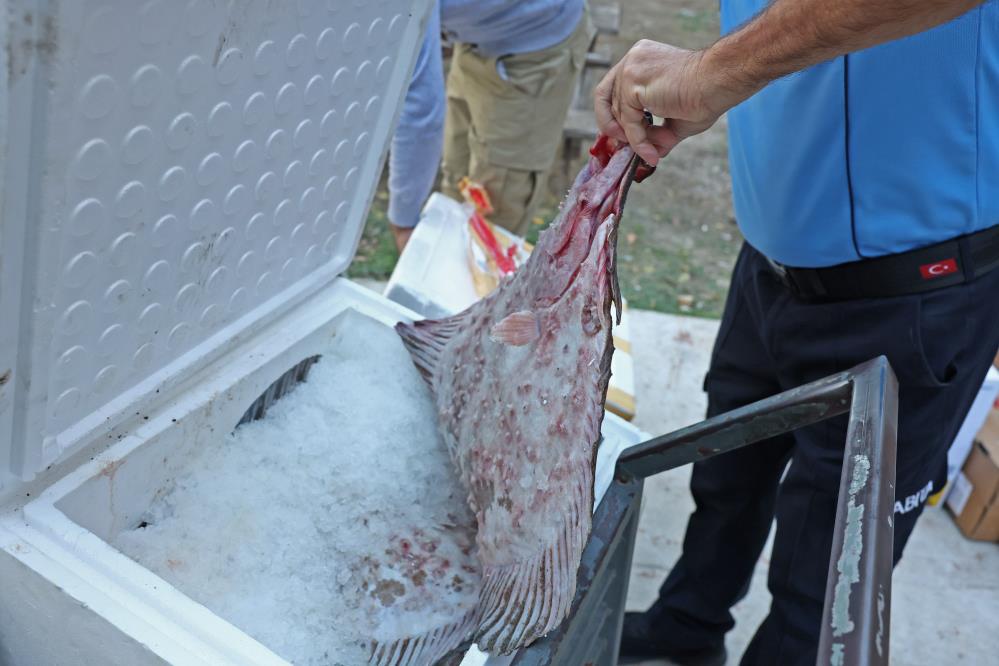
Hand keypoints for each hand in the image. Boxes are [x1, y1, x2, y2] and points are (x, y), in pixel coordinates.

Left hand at [594, 40, 736, 165]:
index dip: (613, 114)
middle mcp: (633, 58)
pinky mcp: (632, 83)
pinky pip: (628, 122)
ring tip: (654, 152)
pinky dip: (638, 142)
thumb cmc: (707, 94)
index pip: (613, 87)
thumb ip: (658, 133)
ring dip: (635, 139)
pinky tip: (652, 154)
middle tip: (631, 149)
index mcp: (641, 59)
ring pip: (619, 114)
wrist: (719, 82)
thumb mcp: (677, 118)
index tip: (622, 136)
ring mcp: (630, 68)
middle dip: (618, 129)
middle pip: (608, 99)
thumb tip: (651, 153)